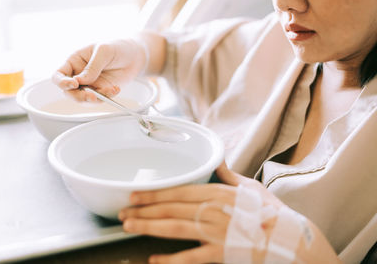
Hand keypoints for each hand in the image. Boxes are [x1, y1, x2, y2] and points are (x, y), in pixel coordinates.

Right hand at [52, 38, 146, 101]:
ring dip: (95, 99)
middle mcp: (79, 75)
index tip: (74, 84)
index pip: (59, 75)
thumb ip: (92, 66)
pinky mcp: (101, 91)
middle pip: (69, 92)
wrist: (135, 56)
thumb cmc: (117, 47)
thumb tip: (80, 81)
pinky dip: (106, 97)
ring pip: (84, 99)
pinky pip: (99, 99)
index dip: (62, 82)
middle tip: (92, 96)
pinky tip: (115, 89)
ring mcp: (90, 85)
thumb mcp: (104, 51)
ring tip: (109, 91)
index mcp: (74, 62)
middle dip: (79, 96)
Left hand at [118, 162, 281, 263]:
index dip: (155, 193)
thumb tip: (217, 160)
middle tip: (123, 212)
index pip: (180, 191)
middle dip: (145, 210)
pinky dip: (171, 260)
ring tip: (129, 227)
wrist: (290, 239)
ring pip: (176, 228)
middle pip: (172, 209)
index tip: (136, 194)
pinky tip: (154, 260)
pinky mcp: (220, 254)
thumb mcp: (251, 188)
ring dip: (150, 227)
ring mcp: (216, 233)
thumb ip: (229, 175)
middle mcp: (213, 210)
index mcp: (219, 193)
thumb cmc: (270, 212)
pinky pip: (191, 258)